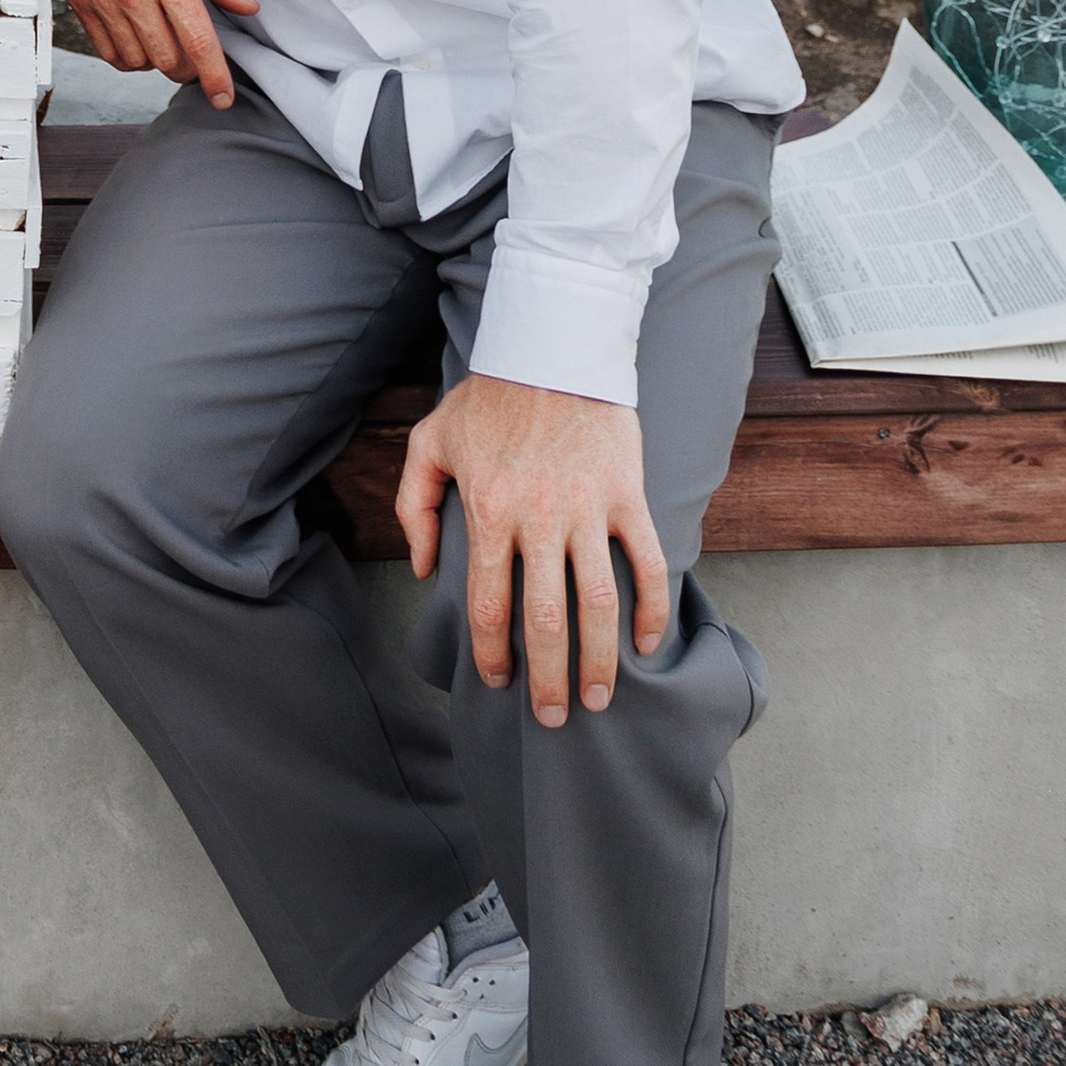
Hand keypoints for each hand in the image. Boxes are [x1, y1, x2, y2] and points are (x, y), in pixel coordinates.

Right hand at [47, 0, 260, 106]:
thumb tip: (244, 5)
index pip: (197, 41)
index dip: (215, 76)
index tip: (222, 96)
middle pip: (168, 60)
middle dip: (189, 67)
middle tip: (197, 55)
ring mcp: (103, 1)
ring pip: (138, 62)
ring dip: (157, 62)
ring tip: (166, 41)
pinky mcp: (81, 4)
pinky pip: (107, 53)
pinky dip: (127, 57)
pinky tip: (138, 40)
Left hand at [395, 374, 670, 725]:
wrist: (553, 347)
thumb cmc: (489, 398)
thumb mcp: (431, 442)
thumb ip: (415, 506)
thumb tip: (422, 568)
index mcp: (489, 511)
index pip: (488, 604)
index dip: (492, 653)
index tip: (497, 680)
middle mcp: (540, 518)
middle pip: (546, 619)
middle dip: (548, 678)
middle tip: (550, 718)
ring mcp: (589, 509)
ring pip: (600, 603)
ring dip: (599, 660)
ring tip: (596, 698)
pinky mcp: (628, 496)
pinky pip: (647, 563)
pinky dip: (651, 609)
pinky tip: (645, 644)